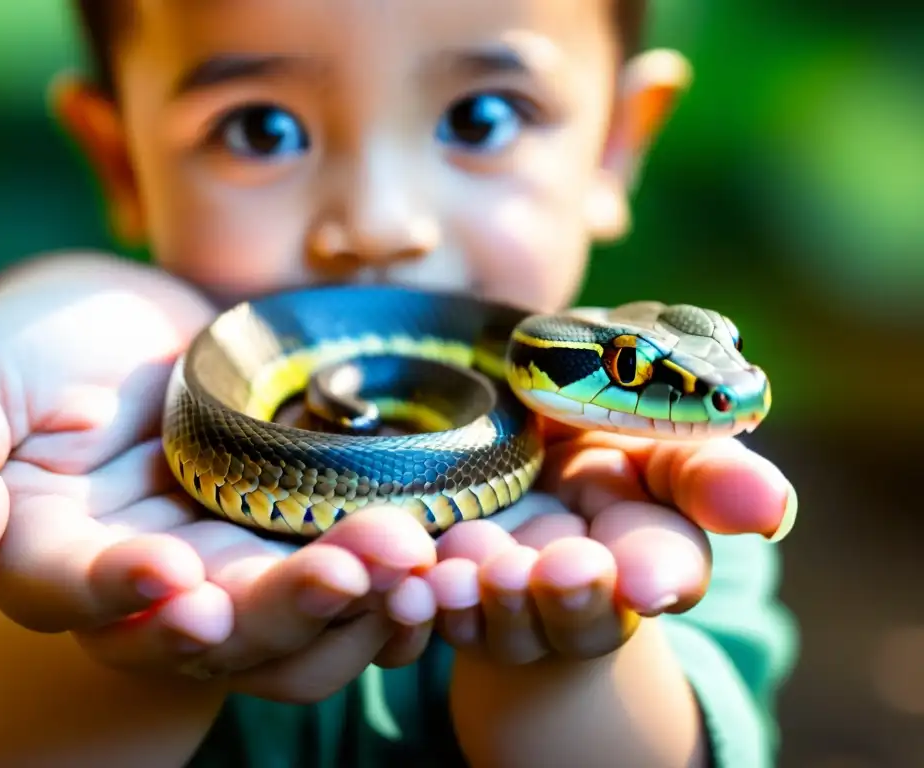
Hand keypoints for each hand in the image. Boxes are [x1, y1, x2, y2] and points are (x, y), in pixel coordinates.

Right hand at [0, 254, 436, 702]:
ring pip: (291, 626)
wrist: (139, 324)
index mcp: (53, 551)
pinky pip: (345, 588)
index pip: (74, 594)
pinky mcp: (293, 539)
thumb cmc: (39, 341)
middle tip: (351, 569)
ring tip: (416, 558)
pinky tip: (440, 557)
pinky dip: (390, 584)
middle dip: (280, 606)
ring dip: (355, 604)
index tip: (174, 579)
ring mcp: (228, 564)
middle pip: (209, 627)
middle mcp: (147, 579)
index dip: (120, 595)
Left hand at [424, 424, 796, 663]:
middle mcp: (584, 586)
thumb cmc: (601, 437)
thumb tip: (771, 509)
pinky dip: (422, 601)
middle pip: (583, 611)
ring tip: (474, 565)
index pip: (667, 565)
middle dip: (572, 597)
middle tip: (561, 571)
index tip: (645, 579)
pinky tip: (411, 581)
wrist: (517, 455)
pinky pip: (434, 613)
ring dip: (491, 599)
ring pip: (506, 621)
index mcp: (648, 544)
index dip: (660, 572)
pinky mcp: (451, 602)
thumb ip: (707, 472)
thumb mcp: (655, 441)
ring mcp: (514, 602)